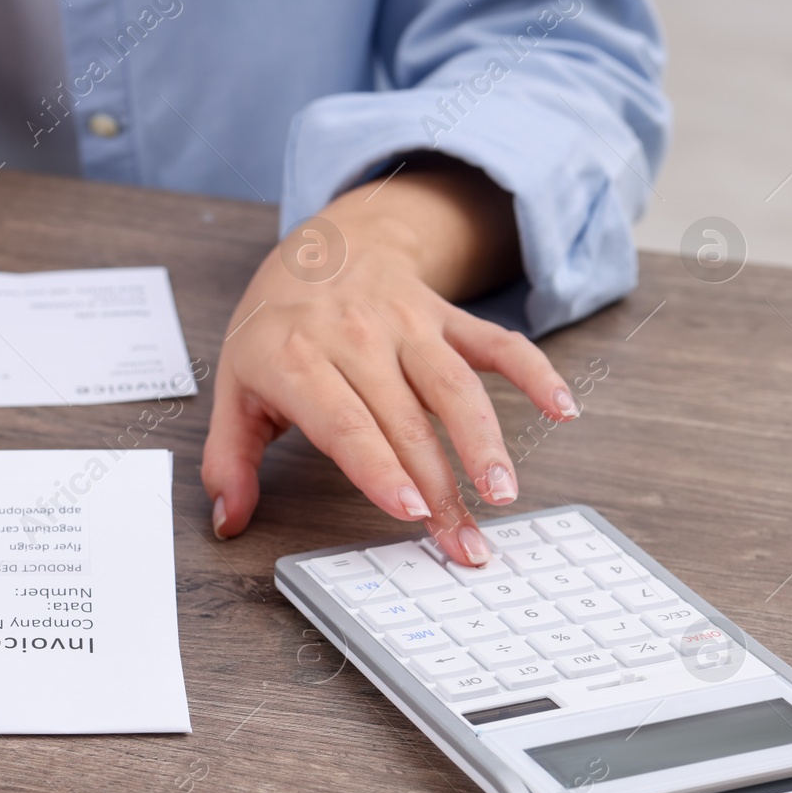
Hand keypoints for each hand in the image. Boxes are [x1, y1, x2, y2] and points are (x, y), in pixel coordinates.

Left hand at [202, 158, 578, 565]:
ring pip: (454, 387)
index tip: (410, 511)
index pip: (346, 424)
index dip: (380, 469)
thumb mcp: (233, 386)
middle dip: (440, 489)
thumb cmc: (274, 329)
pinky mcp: (446, 318)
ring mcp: (407, 326)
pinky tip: (563, 409)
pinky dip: (534, 372)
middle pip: (405, 422)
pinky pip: (497, 343)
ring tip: (505, 493)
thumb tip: (228, 520)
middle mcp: (356, 339)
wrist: (319, 246)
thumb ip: (228, 459)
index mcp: (297, 361)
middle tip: (463, 545)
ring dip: (485, 441)